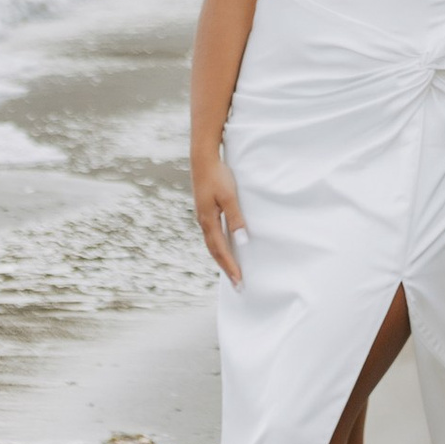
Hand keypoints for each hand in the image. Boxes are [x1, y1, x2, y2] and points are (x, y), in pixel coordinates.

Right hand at [193, 151, 247, 281]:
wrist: (203, 159)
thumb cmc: (218, 176)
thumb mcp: (230, 196)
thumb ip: (235, 218)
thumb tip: (241, 241)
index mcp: (208, 221)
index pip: (221, 251)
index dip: (230, 267)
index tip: (239, 282)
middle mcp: (203, 222)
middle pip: (215, 251)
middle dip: (226, 268)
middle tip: (237, 285)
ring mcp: (203, 217)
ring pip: (212, 244)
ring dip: (222, 259)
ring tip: (232, 271)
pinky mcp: (205, 211)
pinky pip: (212, 235)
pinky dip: (219, 246)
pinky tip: (226, 247)